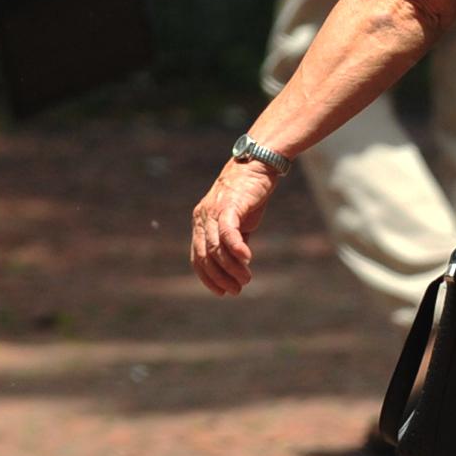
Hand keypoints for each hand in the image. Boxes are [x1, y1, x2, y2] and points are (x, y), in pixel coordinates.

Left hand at [191, 156, 283, 295]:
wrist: (258, 163)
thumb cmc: (249, 193)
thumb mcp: (240, 220)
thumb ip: (235, 238)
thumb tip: (239, 261)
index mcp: (201, 222)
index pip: (197, 258)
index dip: (208, 278)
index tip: (222, 292)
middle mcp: (202, 218)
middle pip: (204, 257)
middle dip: (219, 278)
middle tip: (236, 290)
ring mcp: (214, 212)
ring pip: (216, 248)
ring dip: (231, 268)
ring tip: (246, 279)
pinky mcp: (229, 206)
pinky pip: (228, 233)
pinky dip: (236, 249)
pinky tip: (248, 260)